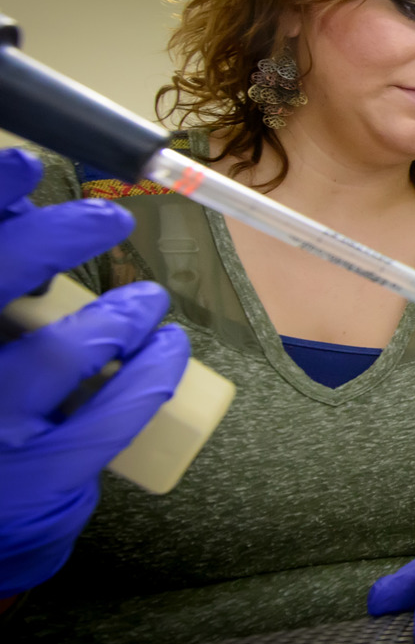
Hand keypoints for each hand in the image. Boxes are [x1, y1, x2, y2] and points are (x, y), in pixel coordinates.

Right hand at [0, 149, 189, 596]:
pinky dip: (150, 374)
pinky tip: (168, 348)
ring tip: (147, 301)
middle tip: (108, 219)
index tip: (27, 165)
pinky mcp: (37, 477)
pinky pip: (108, 417)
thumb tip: (23, 205)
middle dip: (52, 242)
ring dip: (119, 315)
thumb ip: (3, 285)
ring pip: (59, 355)